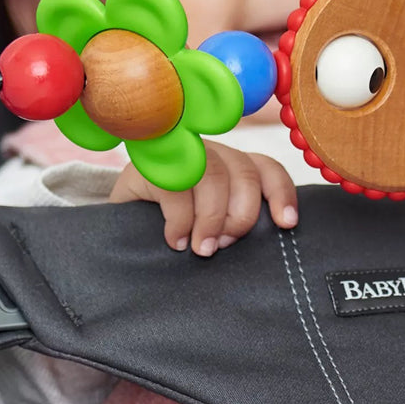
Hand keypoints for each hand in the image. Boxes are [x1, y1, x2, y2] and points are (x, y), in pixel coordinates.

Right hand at [108, 139, 297, 254]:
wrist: (119, 230)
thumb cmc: (177, 232)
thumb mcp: (214, 228)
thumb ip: (237, 224)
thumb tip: (270, 238)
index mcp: (234, 165)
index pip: (267, 169)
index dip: (281, 193)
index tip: (285, 223)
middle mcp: (212, 153)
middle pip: (244, 174)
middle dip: (240, 216)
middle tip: (225, 245)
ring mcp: (180, 155)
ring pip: (212, 177)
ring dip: (211, 219)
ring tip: (202, 249)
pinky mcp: (149, 166)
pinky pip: (175, 188)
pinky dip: (180, 221)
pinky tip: (175, 241)